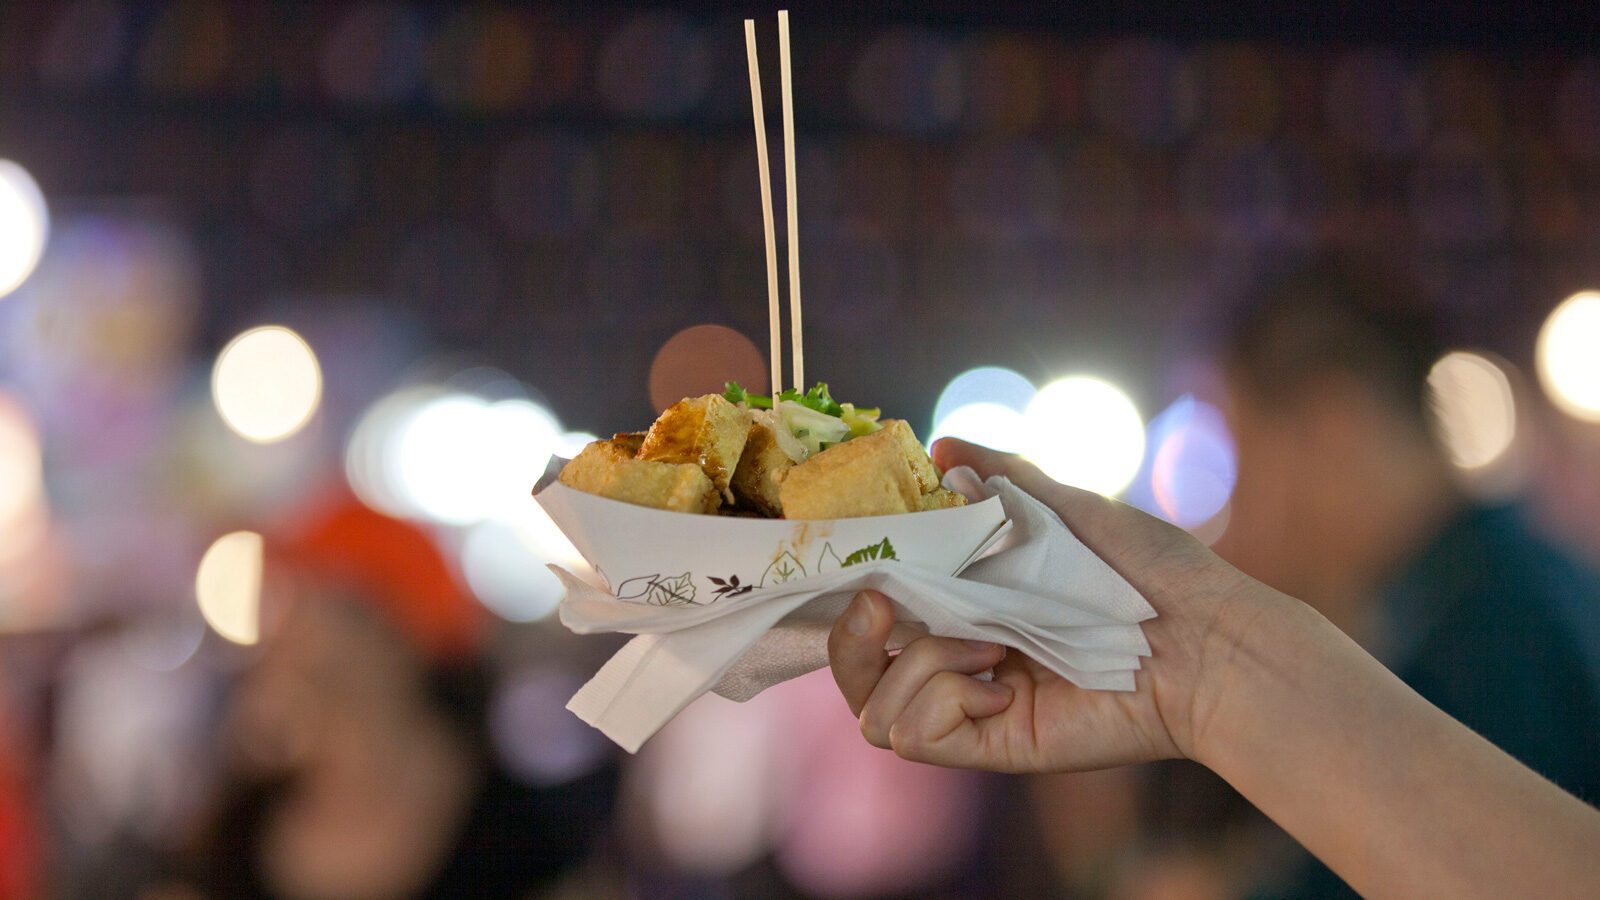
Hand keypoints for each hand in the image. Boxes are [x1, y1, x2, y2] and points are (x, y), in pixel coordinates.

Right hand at [827, 438, 1259, 772]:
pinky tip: (997, 683)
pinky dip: (941, 701)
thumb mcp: (1069, 505)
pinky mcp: (995, 746)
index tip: (858, 563)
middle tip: (883, 604)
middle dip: (848, 638)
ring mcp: (976, 708)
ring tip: (988, 644)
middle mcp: (964, 662)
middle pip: (856, 676)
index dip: (847, 599)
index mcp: (972, 608)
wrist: (1212, 639)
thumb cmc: (1153, 571)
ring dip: (918, 665)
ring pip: (877, 715)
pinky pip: (918, 738)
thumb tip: (941, 445)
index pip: (876, 618)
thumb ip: (1004, 475)